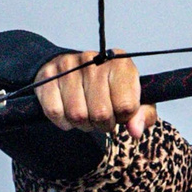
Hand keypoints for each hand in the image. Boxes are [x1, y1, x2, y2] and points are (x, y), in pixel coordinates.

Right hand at [34, 51, 154, 138]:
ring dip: (83, 124)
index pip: (127, 106)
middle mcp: (94, 60)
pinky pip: (55, 113)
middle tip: (101, 118)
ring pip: (77, 115)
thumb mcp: (134, 98)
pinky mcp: (48, 77)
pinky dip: (63, 121)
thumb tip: (135, 131)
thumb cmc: (108, 87)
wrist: (73, 68)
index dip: (123, 118)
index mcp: (121, 63)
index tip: (119, 112)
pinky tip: (69, 112)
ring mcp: (68, 67)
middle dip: (102, 125)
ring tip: (86, 114)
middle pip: (101, 114)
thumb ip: (143, 115)